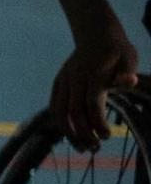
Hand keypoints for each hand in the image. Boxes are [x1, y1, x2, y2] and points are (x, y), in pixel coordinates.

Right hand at [50, 33, 137, 152]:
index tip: (108, 136)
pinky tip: (70, 134)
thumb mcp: (129, 57)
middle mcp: (74, 79)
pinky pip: (54, 106)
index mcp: (92, 74)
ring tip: (81, 147)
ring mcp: (63, 81)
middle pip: (73, 112)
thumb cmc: (116, 50)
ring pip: (59, 111)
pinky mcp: (58, 84)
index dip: (97, 122)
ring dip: (68, 132)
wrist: (95, 34)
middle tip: (95, 148)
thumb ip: (127, 72)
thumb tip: (128, 82)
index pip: (91, 103)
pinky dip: (60, 122)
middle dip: (83, 133)